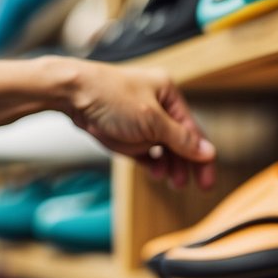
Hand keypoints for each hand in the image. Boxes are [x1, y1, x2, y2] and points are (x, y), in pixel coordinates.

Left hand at [63, 60, 215, 189]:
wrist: (70, 92)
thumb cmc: (110, 96)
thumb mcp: (152, 120)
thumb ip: (181, 139)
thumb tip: (207, 152)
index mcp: (168, 93)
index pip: (192, 130)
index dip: (201, 157)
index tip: (206, 181)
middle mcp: (156, 104)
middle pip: (179, 140)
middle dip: (183, 163)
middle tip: (186, 185)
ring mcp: (139, 118)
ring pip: (161, 147)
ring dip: (167, 164)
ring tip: (169, 180)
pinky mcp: (124, 130)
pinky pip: (144, 149)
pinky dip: (150, 161)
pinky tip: (155, 171)